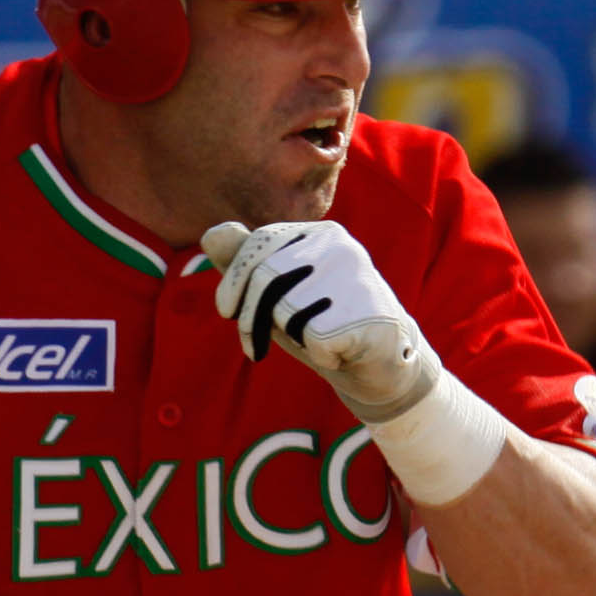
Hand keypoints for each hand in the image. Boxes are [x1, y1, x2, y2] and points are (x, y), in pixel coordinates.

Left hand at [203, 219, 439, 424]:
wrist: (383, 362)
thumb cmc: (323, 323)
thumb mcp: (277, 293)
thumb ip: (245, 265)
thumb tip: (212, 233)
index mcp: (319, 233)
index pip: (258, 244)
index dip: (233, 281)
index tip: (226, 312)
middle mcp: (340, 246)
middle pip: (267, 277)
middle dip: (252, 317)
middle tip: (257, 344)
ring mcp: (355, 277)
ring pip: (286, 309)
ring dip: (292, 336)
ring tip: (319, 338)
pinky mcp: (366, 312)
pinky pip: (313, 338)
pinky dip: (320, 354)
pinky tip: (342, 351)